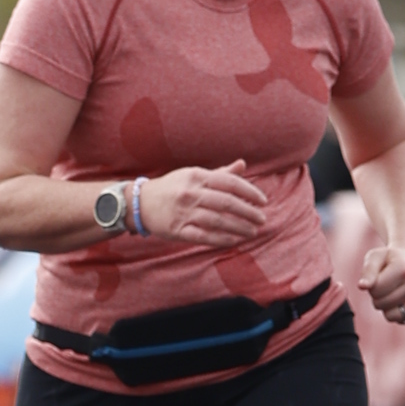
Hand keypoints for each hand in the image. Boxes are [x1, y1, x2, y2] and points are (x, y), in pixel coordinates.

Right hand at [143, 158, 268, 244]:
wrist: (140, 203)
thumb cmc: (173, 188)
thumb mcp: (194, 175)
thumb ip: (220, 173)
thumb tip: (243, 165)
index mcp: (197, 176)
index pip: (230, 183)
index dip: (250, 192)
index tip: (263, 201)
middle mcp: (190, 193)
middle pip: (227, 203)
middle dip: (248, 212)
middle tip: (262, 219)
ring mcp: (184, 212)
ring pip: (217, 221)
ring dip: (239, 227)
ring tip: (253, 231)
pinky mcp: (178, 230)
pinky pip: (204, 236)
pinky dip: (222, 239)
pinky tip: (235, 240)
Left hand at [359, 238, 404, 325]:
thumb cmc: (391, 259)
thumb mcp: (376, 258)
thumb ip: (367, 271)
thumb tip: (362, 286)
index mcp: (404, 269)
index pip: (374, 290)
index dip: (371, 285)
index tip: (379, 277)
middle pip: (380, 304)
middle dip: (378, 296)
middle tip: (386, 285)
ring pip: (390, 316)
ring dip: (386, 307)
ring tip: (393, 293)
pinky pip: (401, 320)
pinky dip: (397, 313)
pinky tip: (402, 299)